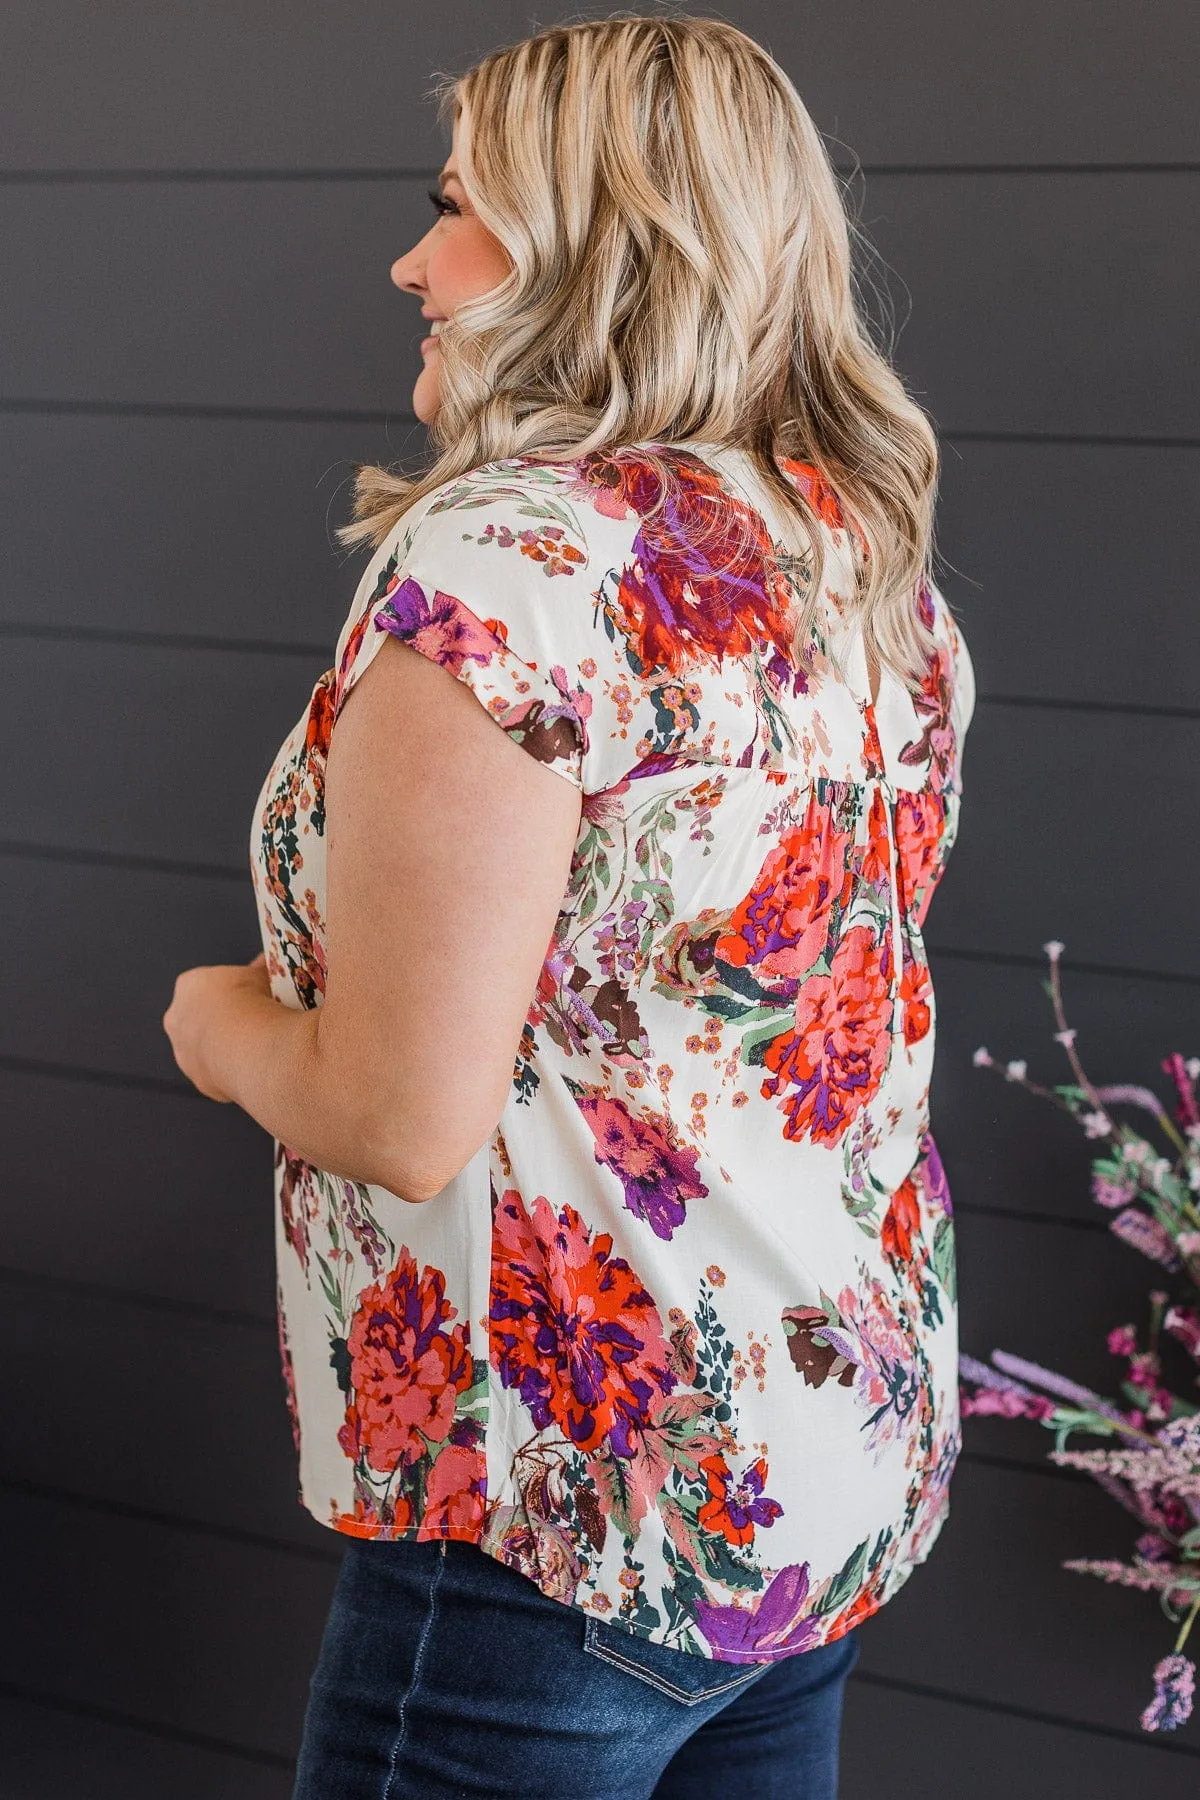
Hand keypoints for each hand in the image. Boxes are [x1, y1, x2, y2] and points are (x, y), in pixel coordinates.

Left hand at [163, 952, 272, 1102]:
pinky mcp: (201, 1083)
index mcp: (189, 986)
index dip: (233, 988)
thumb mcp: (263, 975)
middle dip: (225, 1019)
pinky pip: (218, 1074)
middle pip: (202, 1017)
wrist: (249, 1047)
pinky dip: (234, 1071)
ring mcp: (185, 1054)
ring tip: (259, 1047)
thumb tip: (269, 963)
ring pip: (206, 1049)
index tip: (253, 993)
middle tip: (255, 1021)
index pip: (209, 984)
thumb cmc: (253, 1003)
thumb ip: (261, 970)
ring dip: (227, 1048)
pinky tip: (258, 1067)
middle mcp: (177, 1019)